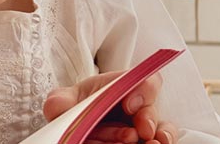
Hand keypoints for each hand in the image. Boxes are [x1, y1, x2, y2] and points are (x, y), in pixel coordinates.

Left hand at [43, 70, 173, 142]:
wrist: (75, 125)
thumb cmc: (76, 107)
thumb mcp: (64, 100)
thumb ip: (61, 100)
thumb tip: (58, 107)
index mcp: (122, 87)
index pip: (145, 82)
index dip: (142, 92)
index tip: (129, 106)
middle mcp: (139, 106)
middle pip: (152, 110)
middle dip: (145, 121)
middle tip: (130, 135)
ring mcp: (144, 127)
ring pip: (161, 130)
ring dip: (155, 138)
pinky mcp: (143, 141)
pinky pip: (161, 141)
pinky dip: (161, 143)